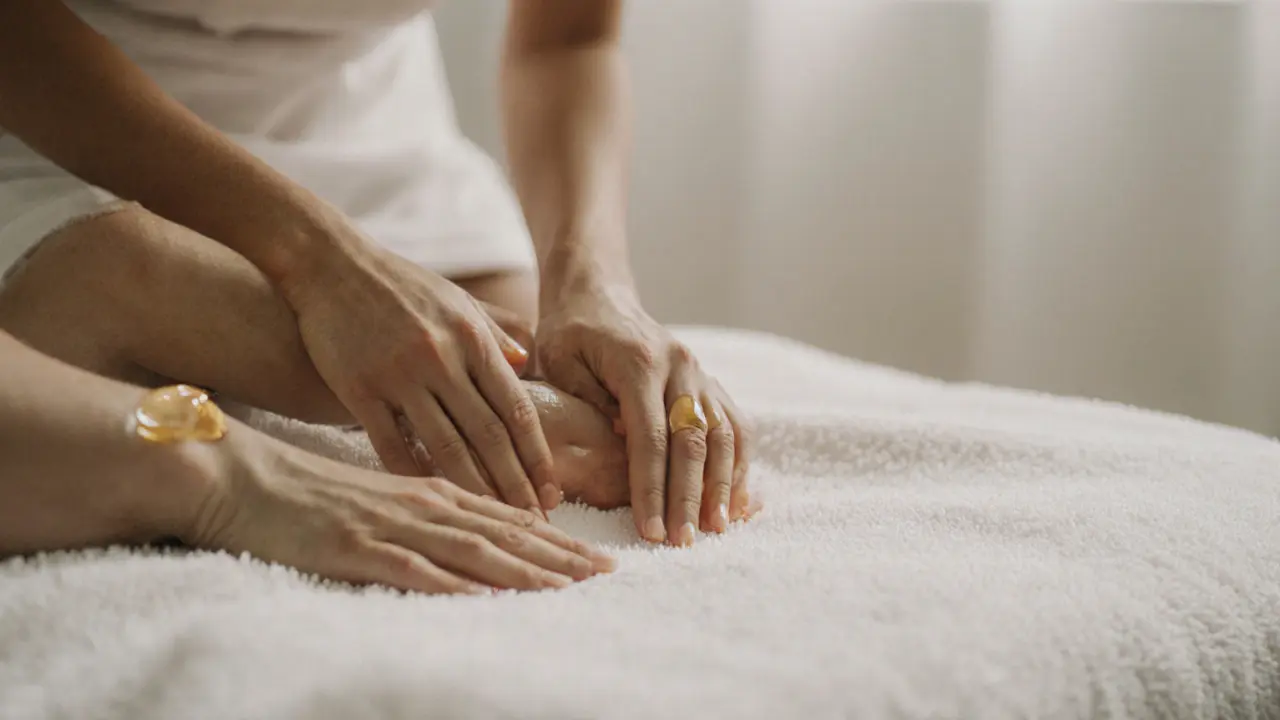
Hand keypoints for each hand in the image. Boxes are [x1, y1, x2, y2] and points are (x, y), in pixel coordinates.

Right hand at [182, 427, 614, 593]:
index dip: (558, 539)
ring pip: (474, 547)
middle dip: (560, 556)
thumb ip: (432, 490)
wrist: (244, 475)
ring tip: (567, 589)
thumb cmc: (312, 484)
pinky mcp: (358, 546)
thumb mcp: (384, 482)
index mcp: (434, 486)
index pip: (510, 515)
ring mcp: (394, 524)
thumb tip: (472, 501)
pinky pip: (416, 568)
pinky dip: (456, 583)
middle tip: (605, 575)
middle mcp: (425, 502)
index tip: (597, 558)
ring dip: (525, 570)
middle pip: (506, 531)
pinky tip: (486, 596)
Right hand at [279, 231, 558, 516]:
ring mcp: (402, 375)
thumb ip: (493, 334)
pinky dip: (413, 477)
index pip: (518, 409)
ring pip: (447, 446)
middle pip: (491, 435)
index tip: (552, 493)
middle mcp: (444, 359)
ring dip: (475, 491)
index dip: (538, 456)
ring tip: (492, 524)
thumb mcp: (457, 300)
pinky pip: (391, 444)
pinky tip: (431, 505)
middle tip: (534, 523)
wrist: (330, 263)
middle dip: (516, 484)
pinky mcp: (360, 388)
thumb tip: (526, 364)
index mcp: (473, 339)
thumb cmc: (399, 283)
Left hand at [535, 284, 756, 545]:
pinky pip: (735, 426)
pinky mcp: (710, 382)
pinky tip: (735, 502)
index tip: (650, 531)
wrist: (598, 296)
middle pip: (693, 441)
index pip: (651, 436)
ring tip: (715, 530)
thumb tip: (622, 445)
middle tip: (682, 542)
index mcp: (639, 362)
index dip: (652, 488)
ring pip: (725, 434)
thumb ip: (587, 401)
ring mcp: (701, 373)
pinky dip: (740, 465)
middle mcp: (680, 366)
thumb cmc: (568, 335)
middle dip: (690, 497)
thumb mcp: (558, 361)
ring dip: (722, 486)